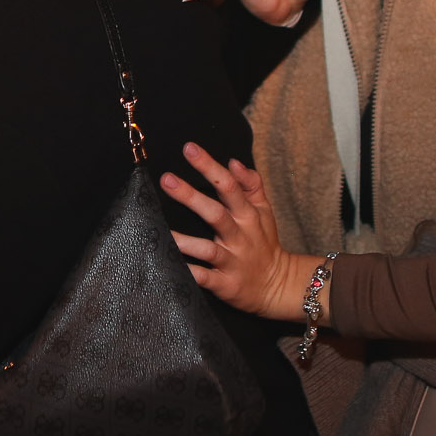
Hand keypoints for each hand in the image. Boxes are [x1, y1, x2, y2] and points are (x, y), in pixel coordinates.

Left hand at [162, 143, 314, 321]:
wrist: (276, 287)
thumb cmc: (264, 243)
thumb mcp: (264, 211)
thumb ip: (251, 185)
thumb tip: (233, 162)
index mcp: (248, 215)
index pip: (229, 185)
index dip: (210, 166)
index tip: (189, 148)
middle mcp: (239, 236)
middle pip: (215, 213)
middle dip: (191, 196)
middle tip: (166, 179)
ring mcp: (231, 261)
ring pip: (206, 249)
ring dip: (184, 240)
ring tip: (159, 229)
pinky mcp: (224, 284)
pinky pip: (203, 278)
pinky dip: (188, 272)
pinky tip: (169, 265)